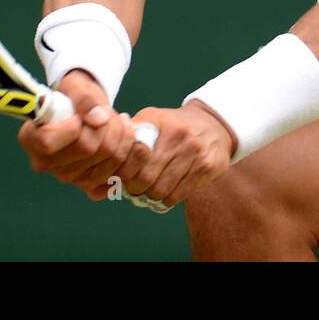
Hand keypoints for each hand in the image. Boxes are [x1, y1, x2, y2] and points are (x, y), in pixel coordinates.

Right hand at [17, 69, 140, 200]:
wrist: (86, 110)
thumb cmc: (74, 96)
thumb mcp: (76, 86)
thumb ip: (84, 98)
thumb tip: (98, 119)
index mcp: (31, 139)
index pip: (49, 142)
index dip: (71, 127)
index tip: (77, 116)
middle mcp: (45, 163)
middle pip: (88, 148)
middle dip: (106, 124)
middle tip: (107, 111)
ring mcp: (68, 177)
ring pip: (110, 158)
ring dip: (121, 134)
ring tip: (116, 120)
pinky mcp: (89, 185)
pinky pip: (119, 173)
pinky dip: (129, 152)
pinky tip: (124, 138)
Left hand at [112, 101, 234, 209]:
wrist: (213, 125)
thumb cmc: (173, 128)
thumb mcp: (152, 121)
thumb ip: (130, 137)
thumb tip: (105, 166)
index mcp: (156, 119)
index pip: (131, 152)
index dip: (122, 171)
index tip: (119, 177)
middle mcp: (176, 133)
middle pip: (145, 176)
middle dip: (135, 188)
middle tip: (133, 190)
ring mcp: (194, 150)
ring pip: (161, 188)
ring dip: (151, 196)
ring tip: (148, 193)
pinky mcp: (207, 166)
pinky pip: (178, 195)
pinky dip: (167, 200)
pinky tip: (165, 194)